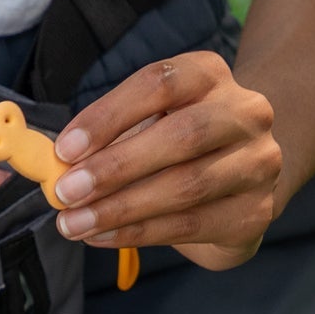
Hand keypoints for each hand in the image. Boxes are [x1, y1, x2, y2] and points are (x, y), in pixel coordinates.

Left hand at [51, 52, 285, 270]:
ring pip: (187, 186)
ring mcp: (258, 163)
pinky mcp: (255, 212)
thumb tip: (56, 167)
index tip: (64, 150)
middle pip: (182, 135)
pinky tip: (101, 237)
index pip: (160, 83)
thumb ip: (106, 138)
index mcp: (209, 76)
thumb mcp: (145, 124)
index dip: (109, 116)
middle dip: (115, 167)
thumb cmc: (175, 147)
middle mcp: (245, 112)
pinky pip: (191, 225)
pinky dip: (139, 233)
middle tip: (66, 192)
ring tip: (74, 223)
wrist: (240, 180)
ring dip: (121, 209)